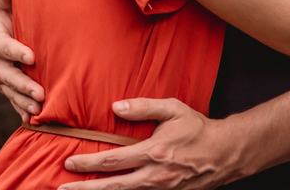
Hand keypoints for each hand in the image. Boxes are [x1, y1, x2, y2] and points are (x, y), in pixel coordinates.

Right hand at [0, 0, 43, 120]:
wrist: (2, 30)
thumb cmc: (8, 14)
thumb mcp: (5, 4)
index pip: (4, 47)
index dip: (17, 52)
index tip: (32, 57)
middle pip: (7, 75)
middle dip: (23, 84)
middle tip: (41, 93)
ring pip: (10, 90)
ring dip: (24, 100)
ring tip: (39, 109)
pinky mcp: (5, 85)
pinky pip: (11, 99)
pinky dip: (20, 108)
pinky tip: (31, 118)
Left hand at [59, 98, 238, 189]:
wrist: (227, 153)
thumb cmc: (198, 128)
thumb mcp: (172, 109)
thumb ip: (143, 107)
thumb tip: (115, 108)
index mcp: (154, 153)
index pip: (113, 160)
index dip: (88, 163)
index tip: (68, 163)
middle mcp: (156, 176)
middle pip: (114, 186)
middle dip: (86, 189)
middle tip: (62, 188)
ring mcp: (163, 189)